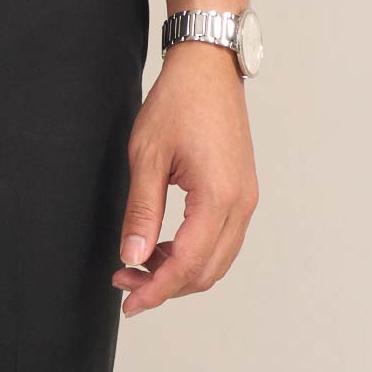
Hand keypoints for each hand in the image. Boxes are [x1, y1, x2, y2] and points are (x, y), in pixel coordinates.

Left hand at [113, 47, 257, 314]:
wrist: (208, 68)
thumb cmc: (178, 102)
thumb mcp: (147, 157)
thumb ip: (141, 212)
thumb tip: (133, 257)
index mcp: (218, 198)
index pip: (188, 266)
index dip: (156, 291)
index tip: (129, 302)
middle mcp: (241, 204)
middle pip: (207, 272)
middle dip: (165, 286)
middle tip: (125, 281)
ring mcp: (246, 199)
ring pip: (217, 261)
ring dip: (179, 272)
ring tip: (139, 263)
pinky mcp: (242, 193)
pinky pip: (222, 241)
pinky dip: (194, 254)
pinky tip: (164, 245)